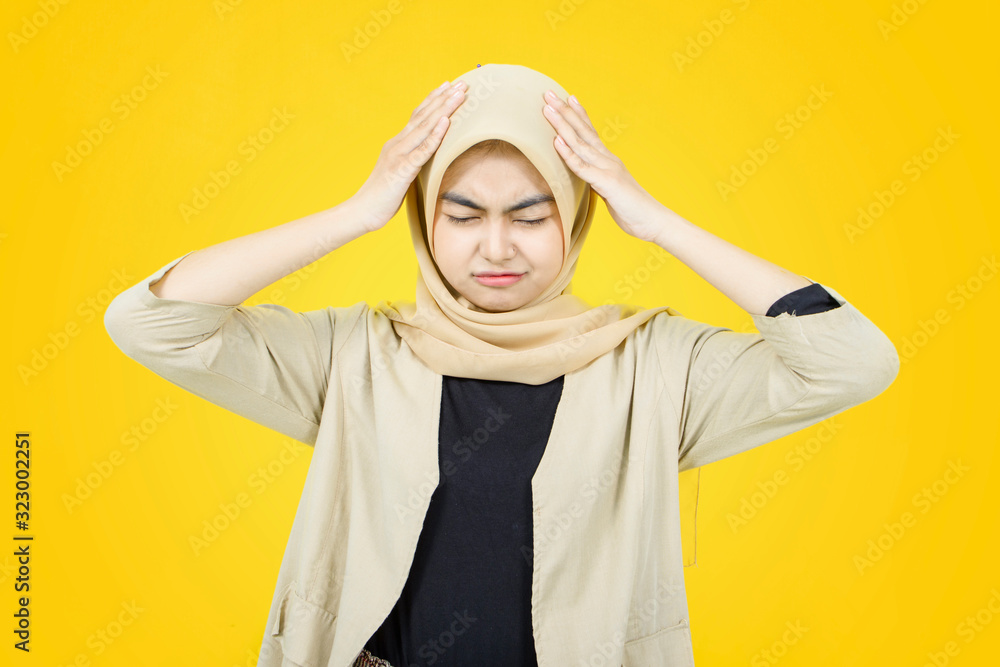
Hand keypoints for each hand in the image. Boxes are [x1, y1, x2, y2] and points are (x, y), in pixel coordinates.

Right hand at [350, 80, 467, 232]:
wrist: (362, 211)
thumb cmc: (382, 197)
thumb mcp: (399, 173)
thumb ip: (411, 162)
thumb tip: (426, 159)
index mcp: (397, 144)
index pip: (418, 116)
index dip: (433, 100)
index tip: (448, 86)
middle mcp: (397, 144)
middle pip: (424, 116)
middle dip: (444, 98)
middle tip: (462, 83)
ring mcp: (399, 155)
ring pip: (425, 127)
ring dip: (443, 109)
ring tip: (459, 95)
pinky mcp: (402, 170)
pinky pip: (422, 150)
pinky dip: (435, 135)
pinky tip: (446, 122)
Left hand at [541, 90, 664, 243]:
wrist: (653, 220)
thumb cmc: (632, 208)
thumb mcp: (610, 190)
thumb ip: (598, 180)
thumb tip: (587, 176)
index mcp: (609, 160)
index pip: (591, 132)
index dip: (578, 114)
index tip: (566, 97)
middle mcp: (608, 159)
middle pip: (583, 131)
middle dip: (564, 111)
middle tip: (548, 93)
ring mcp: (607, 169)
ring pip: (580, 144)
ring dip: (562, 125)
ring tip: (548, 109)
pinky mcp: (606, 183)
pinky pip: (583, 168)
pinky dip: (569, 154)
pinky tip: (556, 141)